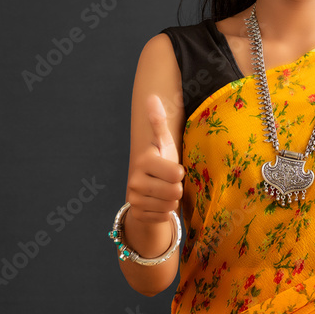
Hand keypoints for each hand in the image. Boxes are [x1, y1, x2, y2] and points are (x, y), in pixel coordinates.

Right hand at [126, 94, 184, 223]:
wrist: (147, 189)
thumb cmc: (162, 162)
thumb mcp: (164, 143)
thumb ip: (159, 122)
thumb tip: (152, 96)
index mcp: (144, 160)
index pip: (176, 174)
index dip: (180, 173)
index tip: (172, 168)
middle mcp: (135, 180)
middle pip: (175, 191)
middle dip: (177, 188)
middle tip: (169, 182)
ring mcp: (134, 198)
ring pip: (170, 205)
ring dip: (172, 200)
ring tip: (165, 191)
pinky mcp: (137, 214)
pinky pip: (164, 217)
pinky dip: (166, 212)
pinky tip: (160, 203)